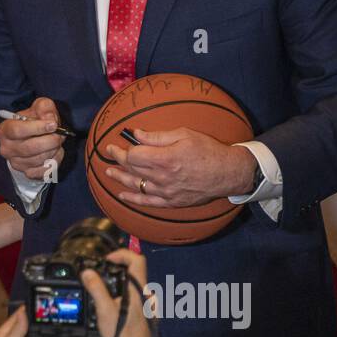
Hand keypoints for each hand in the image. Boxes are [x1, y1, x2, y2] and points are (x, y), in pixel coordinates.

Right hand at [0, 97, 63, 180]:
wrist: (32, 137)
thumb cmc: (34, 121)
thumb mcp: (38, 107)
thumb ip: (44, 107)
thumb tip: (50, 119)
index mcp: (4, 130)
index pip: (17, 130)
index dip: (37, 128)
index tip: (53, 125)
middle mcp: (6, 148)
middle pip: (29, 147)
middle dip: (50, 141)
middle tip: (60, 135)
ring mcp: (15, 163)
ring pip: (38, 159)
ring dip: (53, 150)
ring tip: (58, 142)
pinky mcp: (26, 172)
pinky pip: (43, 171)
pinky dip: (54, 162)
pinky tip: (55, 153)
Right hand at [80, 247, 151, 336]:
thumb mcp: (104, 311)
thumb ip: (96, 289)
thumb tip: (88, 273)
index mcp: (138, 291)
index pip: (137, 260)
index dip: (122, 254)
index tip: (108, 259)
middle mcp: (145, 296)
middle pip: (135, 271)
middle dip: (117, 269)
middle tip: (101, 273)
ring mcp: (146, 305)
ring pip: (133, 285)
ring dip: (119, 282)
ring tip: (103, 291)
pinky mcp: (143, 314)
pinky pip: (133, 296)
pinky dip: (122, 294)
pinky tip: (111, 306)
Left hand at [103, 127, 255, 207]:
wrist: (227, 173)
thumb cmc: (207, 150)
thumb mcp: (184, 135)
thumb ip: (157, 137)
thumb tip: (136, 135)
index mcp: (164, 159)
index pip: (133, 156)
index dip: (120, 151)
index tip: (113, 145)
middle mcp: (162, 177)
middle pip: (132, 170)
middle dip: (118, 161)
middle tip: (110, 154)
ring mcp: (166, 192)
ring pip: (136, 186)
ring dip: (120, 179)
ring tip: (109, 172)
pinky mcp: (172, 202)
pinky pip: (147, 202)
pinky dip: (133, 199)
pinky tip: (122, 195)